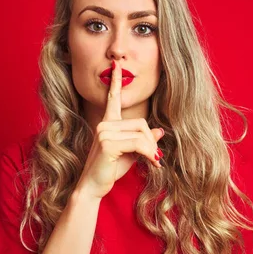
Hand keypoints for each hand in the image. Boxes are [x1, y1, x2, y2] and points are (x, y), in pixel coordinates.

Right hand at [75, 60, 163, 199]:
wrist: (92, 187)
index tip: (116, 66)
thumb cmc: (109, 170)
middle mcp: (104, 124)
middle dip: (151, 142)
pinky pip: (138, 143)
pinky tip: (152, 163)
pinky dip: (149, 154)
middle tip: (155, 158)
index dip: (116, 82)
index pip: (112, 99)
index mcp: (108, 123)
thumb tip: (160, 130)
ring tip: (153, 162)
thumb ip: (143, 140)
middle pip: (140, 123)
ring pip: (141, 133)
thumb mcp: (130, 153)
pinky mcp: (108, 143)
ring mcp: (104, 132)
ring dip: (151, 150)